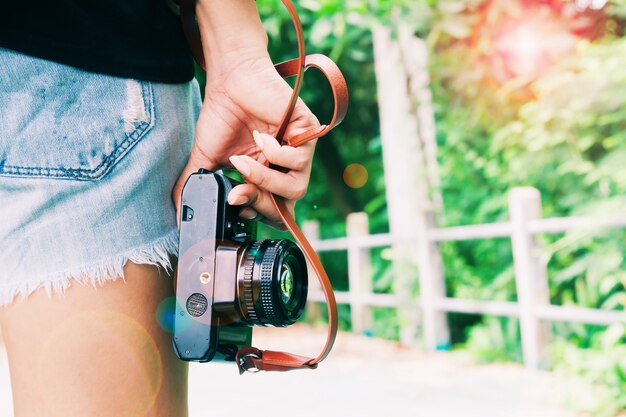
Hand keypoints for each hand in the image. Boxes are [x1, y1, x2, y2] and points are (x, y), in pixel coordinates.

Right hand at [172, 51, 319, 229]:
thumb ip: (195, 185)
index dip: (256, 213)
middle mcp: (286, 167)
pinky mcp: (308, 132)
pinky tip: (259, 136)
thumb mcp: (206, 158)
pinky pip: (299, 158)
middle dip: (261, 203)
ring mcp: (299, 150)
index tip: (233, 200)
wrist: (230, 81)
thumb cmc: (222, 116)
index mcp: (267, 177)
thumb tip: (177, 213)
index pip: (274, 211)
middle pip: (288, 205)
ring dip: (265, 178)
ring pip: (296, 186)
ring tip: (242, 161)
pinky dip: (275, 153)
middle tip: (237, 190)